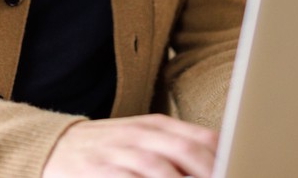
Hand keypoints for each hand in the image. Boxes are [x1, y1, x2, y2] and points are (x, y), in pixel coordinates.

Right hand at [43, 114, 217, 176]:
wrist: (53, 146)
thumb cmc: (107, 149)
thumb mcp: (143, 139)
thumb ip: (178, 147)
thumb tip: (222, 160)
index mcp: (157, 126)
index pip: (202, 138)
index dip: (227, 157)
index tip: (244, 168)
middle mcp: (140, 135)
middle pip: (187, 152)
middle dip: (211, 171)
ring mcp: (118, 152)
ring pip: (159, 168)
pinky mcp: (98, 170)